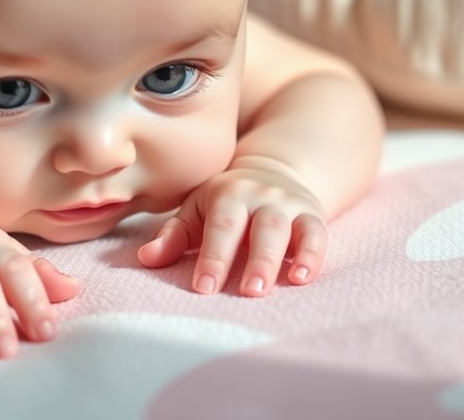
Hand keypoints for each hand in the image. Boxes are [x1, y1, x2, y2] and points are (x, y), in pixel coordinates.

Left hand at [138, 157, 326, 296]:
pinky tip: (301, 278)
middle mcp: (261, 196)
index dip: (213, 257)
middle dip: (255, 260)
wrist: (273, 171)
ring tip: (272, 288)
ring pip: (287, 230)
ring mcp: (288, 205)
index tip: (204, 287)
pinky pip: (317, 234)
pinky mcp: (311, 216)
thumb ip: (174, 235)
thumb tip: (146, 259)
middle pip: (260, 228)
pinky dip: (312, 256)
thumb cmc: (226, 201)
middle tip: (247, 292)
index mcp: (228, 194)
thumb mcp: (198, 209)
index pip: (221, 226)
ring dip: (279, 260)